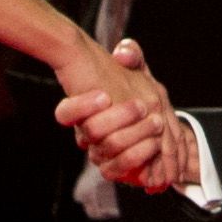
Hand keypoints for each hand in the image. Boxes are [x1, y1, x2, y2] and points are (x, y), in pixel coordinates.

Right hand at [55, 35, 187, 190]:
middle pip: (91, 131)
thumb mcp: (136, 68)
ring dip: (135, 134)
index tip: (105, 95)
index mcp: (83, 109)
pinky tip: (154, 143)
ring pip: (108, 148)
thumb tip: (123, 53)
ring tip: (156, 122)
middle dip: (120, 117)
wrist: (155, 123)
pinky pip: (119, 169)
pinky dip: (139, 156)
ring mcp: (97, 152)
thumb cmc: (138, 90)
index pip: (65, 113)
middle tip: (142, 106)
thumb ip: (130, 54)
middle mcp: (86, 133)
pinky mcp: (112, 168)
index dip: (82, 106)